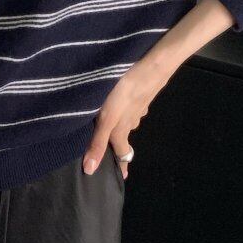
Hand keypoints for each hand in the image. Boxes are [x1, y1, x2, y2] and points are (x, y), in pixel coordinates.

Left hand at [82, 56, 175, 179]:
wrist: (152, 65)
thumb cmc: (125, 92)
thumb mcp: (107, 118)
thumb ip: (98, 142)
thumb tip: (90, 170)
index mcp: (122, 129)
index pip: (122, 153)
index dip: (121, 165)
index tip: (122, 177)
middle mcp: (132, 120)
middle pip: (125, 136)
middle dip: (120, 144)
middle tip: (113, 148)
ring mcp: (139, 106)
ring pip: (130, 120)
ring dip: (122, 124)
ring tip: (112, 122)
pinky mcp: (142, 93)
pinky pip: (134, 106)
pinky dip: (127, 108)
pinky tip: (121, 100)